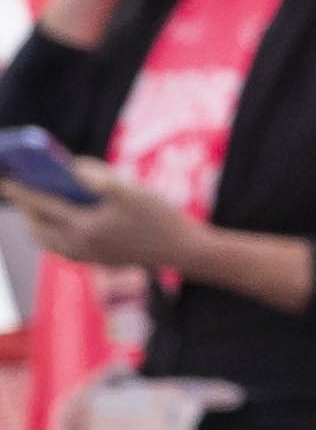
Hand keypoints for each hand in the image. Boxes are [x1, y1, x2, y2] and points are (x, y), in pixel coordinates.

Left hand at [5, 167, 203, 274]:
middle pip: (38, 228)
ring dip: (37, 224)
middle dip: (25, 209)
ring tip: (36, 208)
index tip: (6, 181)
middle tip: (20, 191)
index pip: (42, 207)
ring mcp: (87, 257)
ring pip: (47, 242)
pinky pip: (62, 250)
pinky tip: (61, 225)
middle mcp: (80, 245)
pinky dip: (53, 236)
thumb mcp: (133, 191)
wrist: (183, 250)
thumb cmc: (160, 218)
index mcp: (84, 227)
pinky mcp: (97, 262)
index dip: (21, 192)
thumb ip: (99, 177)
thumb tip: (73, 167)